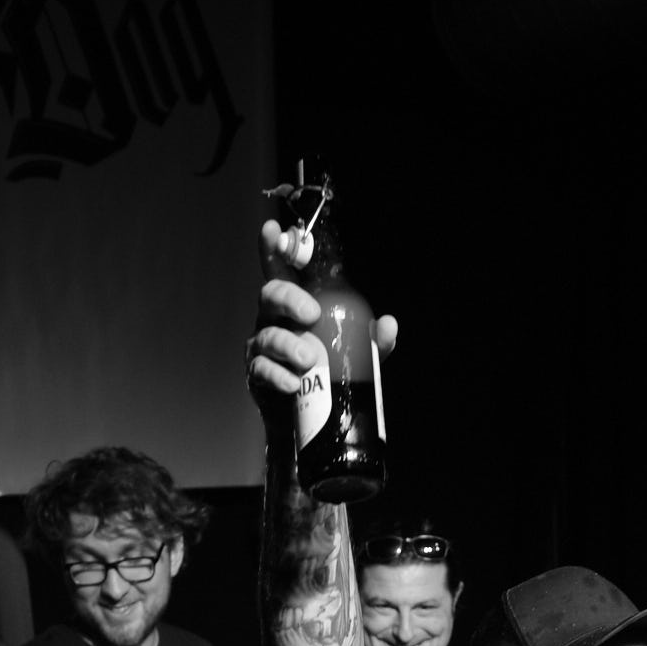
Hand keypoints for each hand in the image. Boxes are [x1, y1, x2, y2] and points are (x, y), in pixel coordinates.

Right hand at [246, 221, 396, 419]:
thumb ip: (373, 340)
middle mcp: (273, 319)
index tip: (272, 229)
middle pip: (271, 294)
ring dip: (288, 345)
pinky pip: (262, 370)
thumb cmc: (329, 371)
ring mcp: (261, 346)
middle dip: (289, 299)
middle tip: (311, 314)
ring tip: (308, 360)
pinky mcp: (257, 374)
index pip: (280, 269)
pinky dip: (278, 376)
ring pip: (267, 335)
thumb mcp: (357, 354)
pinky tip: (292, 384)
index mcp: (293, 304)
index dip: (273, 247)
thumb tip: (388, 325)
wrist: (311, 416)